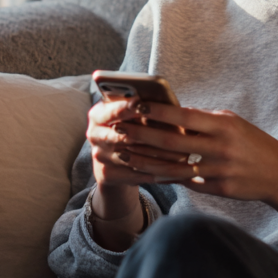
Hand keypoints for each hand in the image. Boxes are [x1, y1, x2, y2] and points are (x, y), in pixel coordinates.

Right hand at [85, 96, 195, 250]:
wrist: (115, 157)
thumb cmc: (132, 126)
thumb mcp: (133, 114)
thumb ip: (144, 107)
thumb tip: (169, 103)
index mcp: (98, 114)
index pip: (111, 110)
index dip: (126, 108)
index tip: (142, 103)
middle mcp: (94, 134)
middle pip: (120, 136)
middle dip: (148, 135)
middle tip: (174, 136)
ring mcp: (99, 156)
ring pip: (131, 158)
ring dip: (159, 158)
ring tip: (183, 156)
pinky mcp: (105, 174)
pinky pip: (134, 174)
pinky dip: (156, 174)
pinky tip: (176, 173)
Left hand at [106, 101, 277, 248]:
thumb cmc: (250, 142)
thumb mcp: (231, 123)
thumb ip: (203, 120)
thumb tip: (169, 111)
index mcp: (223, 125)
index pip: (185, 115)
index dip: (159, 111)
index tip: (136, 104)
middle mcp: (220, 147)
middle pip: (173, 142)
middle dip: (143, 135)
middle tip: (119, 129)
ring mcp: (218, 171)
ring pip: (174, 166)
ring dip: (146, 160)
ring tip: (124, 153)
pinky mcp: (217, 190)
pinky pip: (184, 182)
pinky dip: (163, 177)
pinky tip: (144, 172)